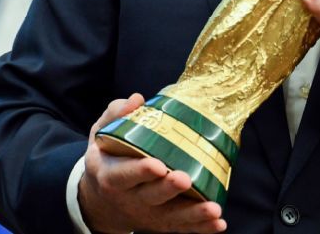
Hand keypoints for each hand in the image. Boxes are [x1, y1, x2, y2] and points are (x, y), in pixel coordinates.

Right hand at [78, 94, 226, 233]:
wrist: (101, 201)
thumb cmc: (106, 159)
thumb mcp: (101, 136)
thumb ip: (115, 115)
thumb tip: (137, 99)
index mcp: (110, 176)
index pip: (124, 174)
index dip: (140, 171)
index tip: (157, 165)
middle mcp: (129, 199)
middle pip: (150, 196)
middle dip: (169, 189)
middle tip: (185, 178)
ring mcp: (147, 214)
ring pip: (171, 217)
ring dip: (193, 214)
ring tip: (213, 209)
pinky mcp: (162, 224)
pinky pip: (182, 227)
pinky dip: (201, 227)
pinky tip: (219, 223)